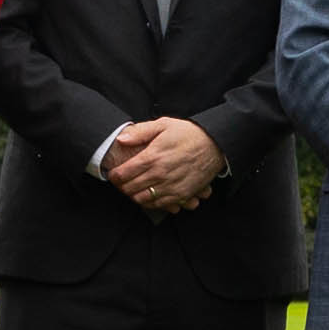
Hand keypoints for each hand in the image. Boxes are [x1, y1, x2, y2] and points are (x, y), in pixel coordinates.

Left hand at [106, 117, 224, 213]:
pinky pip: (159, 205)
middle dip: (122, 187)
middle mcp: (160, 174)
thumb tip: (121, 139)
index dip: (114, 176)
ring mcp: (171, 186)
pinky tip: (149, 194)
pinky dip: (150, 202)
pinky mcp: (181, 195)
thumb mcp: (164, 124)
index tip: (113, 174)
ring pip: (142, 199)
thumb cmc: (189, 133)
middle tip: (121, 182)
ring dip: (134, 195)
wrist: (215, 144)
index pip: (124, 174)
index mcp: (152, 157)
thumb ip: (140, 132)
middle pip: (130, 188)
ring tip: (134, 188)